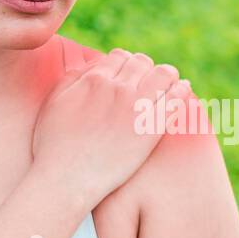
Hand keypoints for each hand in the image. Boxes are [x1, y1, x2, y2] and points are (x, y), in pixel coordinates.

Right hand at [31, 47, 190, 205]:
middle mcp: (117, 88)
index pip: (119, 57)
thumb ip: (72, 78)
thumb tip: (91, 66)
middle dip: (147, 67)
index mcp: (94, 79)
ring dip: (169, 75)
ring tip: (173, 81)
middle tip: (152, 76)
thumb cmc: (53, 147)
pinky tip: (184, 91)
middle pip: (142, 63)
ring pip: (164, 75)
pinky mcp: (152, 128)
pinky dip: (182, 91)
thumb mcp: (54, 103)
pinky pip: (176, 99)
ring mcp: (137, 107)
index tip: (130, 71)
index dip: (126, 62)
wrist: (66, 180)